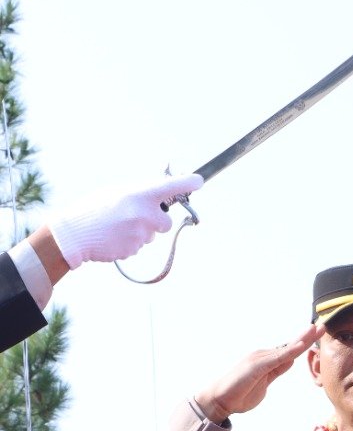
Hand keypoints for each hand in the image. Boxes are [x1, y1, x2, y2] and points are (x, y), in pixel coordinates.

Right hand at [49, 173, 205, 267]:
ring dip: (141, 230)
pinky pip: (140, 245)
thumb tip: (159, 194)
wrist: (75, 234)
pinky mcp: (134, 250)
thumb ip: (139, 193)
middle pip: (166, 221)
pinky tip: (114, 236)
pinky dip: (130, 241)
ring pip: (152, 234)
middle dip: (157, 220)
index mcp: (138, 195)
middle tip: (138, 215)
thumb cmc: (94, 208)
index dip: (186, 183)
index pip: (168, 187)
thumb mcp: (116, 192)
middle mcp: (143, 214)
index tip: (198, 181)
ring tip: (117, 225)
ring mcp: (140, 234)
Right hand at [193, 327, 318, 421]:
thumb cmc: (240, 393)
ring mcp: (260, 359)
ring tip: (315, 329)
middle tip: (322, 325)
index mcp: (267, 361)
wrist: (220, 400)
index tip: (318, 334)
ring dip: (302, 339)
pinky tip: (300, 346)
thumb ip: (277, 370)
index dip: (304, 342)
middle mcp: (264, 356)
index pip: (289, 350)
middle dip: (306, 336)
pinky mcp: (257, 366)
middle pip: (290, 345)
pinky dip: (289, 352)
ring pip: (286, 349)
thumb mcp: (265, 382)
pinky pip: (277, 358)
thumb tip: (290, 361)